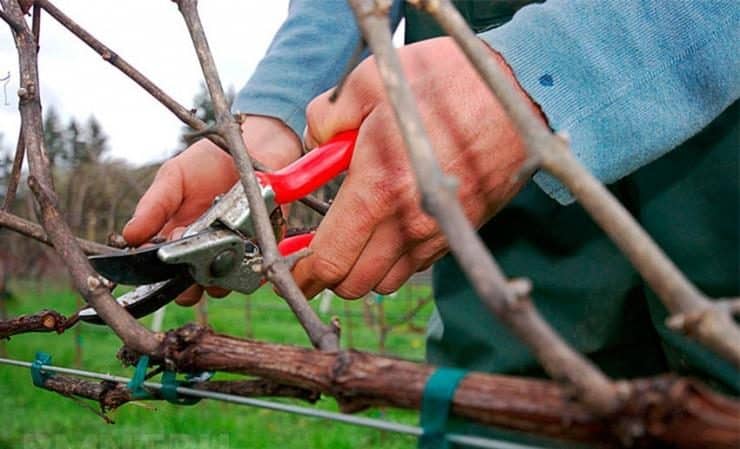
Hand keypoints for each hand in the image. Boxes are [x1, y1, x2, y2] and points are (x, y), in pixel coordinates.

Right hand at [122, 115, 300, 304]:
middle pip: (190, 289)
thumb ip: (154, 206)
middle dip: (188, 283)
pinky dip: (250, 262)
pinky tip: (247, 238)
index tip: (161, 254)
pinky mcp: (262, 250)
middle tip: (192, 252)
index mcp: (175, 239)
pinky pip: (254, 272)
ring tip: (222, 241)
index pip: (162, 273)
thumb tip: (129, 235)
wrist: (253, 147)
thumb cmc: (208, 163)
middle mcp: (202, 253)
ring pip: (221, 286)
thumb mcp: (173, 177)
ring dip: (219, 273)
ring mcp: (232, 254)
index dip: (158, 273)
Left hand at [294, 37, 533, 298]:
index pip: (329, 260)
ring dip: (364, 268)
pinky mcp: (459, 231)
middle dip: (329, 274)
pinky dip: (396, 259)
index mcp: (378, 190)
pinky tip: (392, 224)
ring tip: (357, 234)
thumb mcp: (368, 83)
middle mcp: (408, 224)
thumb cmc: (444, 83)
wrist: (517, 94)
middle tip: (318, 249)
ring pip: (387, 281)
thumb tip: (312, 143)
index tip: (288, 269)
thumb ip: (325, 119)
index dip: (301, 273)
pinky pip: (417, 265)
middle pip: (355, 284)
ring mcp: (438, 232)